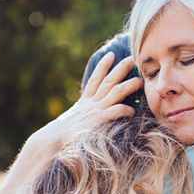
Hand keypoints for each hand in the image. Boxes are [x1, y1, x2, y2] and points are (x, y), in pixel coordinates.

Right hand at [28, 52, 142, 146]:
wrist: (53, 139)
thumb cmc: (63, 133)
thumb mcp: (74, 118)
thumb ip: (83, 113)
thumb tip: (87, 113)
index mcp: (85, 100)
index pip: (95, 78)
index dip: (103, 65)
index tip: (110, 54)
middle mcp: (91, 102)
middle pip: (108, 80)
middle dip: (120, 68)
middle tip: (132, 59)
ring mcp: (95, 110)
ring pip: (115, 92)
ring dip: (129, 85)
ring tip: (140, 81)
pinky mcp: (98, 120)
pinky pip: (115, 111)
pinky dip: (125, 110)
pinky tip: (133, 111)